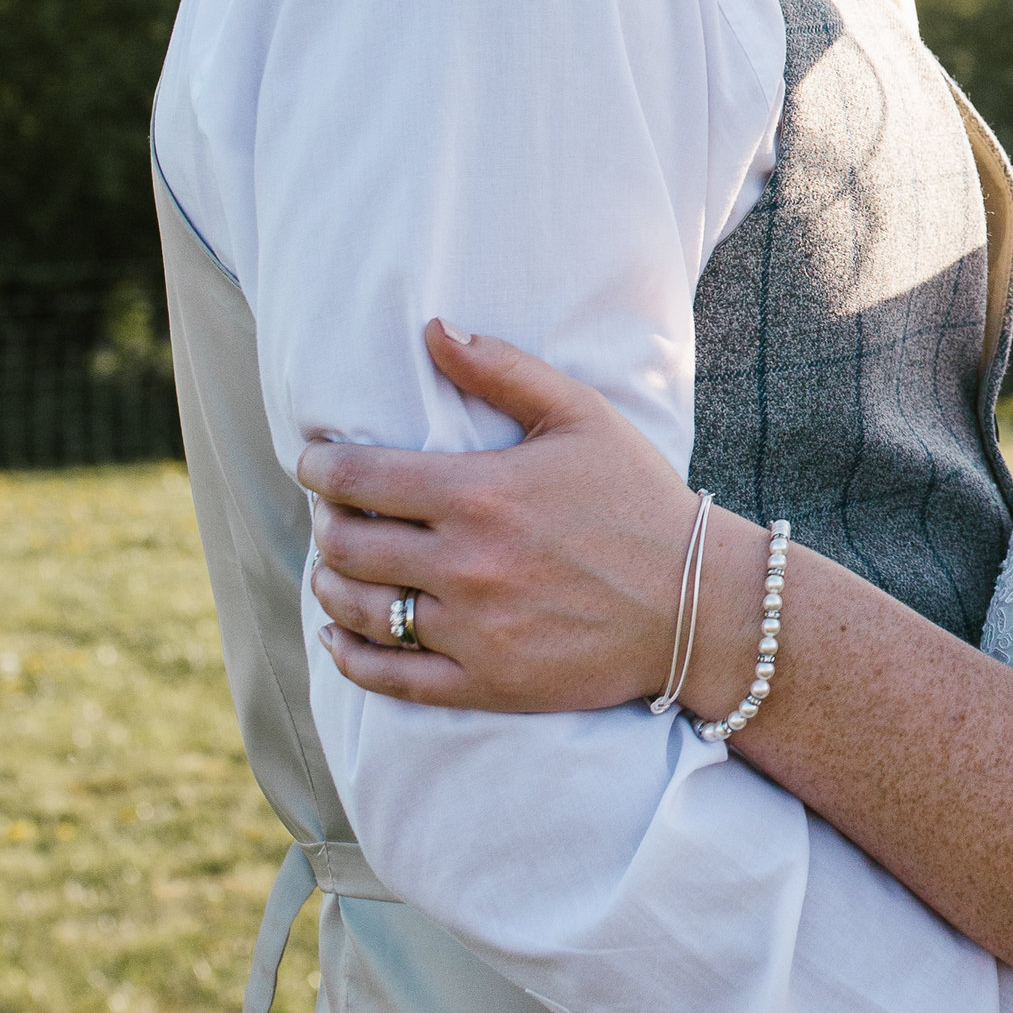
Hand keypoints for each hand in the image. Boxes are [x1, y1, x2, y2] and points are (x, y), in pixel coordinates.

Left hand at [300, 323, 740, 711]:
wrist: (699, 605)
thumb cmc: (640, 500)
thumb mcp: (582, 417)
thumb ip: (504, 368)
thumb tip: (434, 328)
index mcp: (480, 494)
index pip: (360, 479)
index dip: (319, 468)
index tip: (313, 462)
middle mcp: (466, 565)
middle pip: (348, 545)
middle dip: (327, 525)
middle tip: (332, 516)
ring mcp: (473, 630)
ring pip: (360, 610)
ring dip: (329, 585)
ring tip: (332, 571)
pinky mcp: (486, 683)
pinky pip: (390, 677)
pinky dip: (349, 656)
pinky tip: (340, 637)